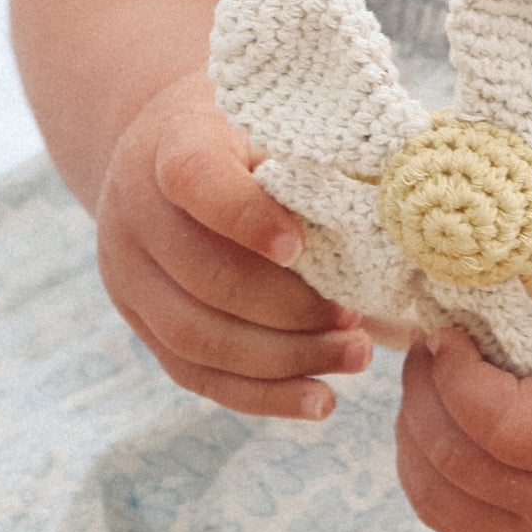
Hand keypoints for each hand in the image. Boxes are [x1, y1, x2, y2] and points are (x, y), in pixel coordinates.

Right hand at [96, 73, 373, 417]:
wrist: (168, 152)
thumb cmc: (251, 140)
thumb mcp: (283, 130)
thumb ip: (327, 173)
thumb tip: (403, 246)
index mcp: (172, 143)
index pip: (196, 179)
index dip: (246, 217)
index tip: (300, 247)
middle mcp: (135, 212)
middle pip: (205, 279)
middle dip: (290, 313)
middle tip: (355, 321)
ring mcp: (127, 275)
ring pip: (199, 339)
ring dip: (284, 361)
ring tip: (353, 357)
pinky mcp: (141, 323)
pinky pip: (198, 376)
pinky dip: (264, 396)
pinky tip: (320, 401)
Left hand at [396, 327, 531, 531]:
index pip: (498, 424)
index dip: (455, 372)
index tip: (450, 325)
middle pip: (456, 462)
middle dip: (424, 394)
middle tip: (427, 340)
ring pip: (439, 502)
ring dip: (413, 434)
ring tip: (427, 378)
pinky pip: (452, 521)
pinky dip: (424, 471)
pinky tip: (433, 422)